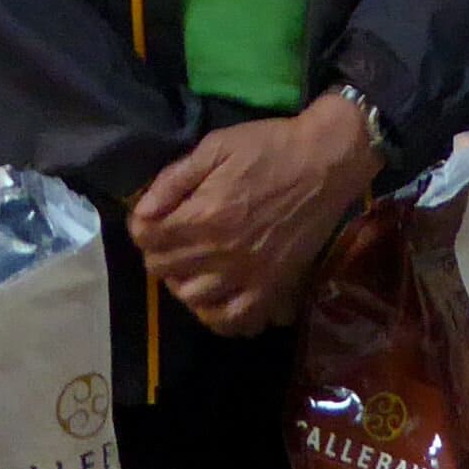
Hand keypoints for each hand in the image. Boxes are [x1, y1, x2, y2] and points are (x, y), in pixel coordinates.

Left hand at [125, 100, 381, 334]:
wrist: (327, 162)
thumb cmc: (269, 147)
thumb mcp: (215, 147)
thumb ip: (174, 180)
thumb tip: (141, 210)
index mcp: (202, 217)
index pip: (146, 240)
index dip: (142, 227)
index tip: (154, 217)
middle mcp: (220, 254)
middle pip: (164, 271)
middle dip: (160, 253)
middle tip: (173, 238)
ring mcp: (248, 275)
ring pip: (193, 300)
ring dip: (184, 283)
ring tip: (194, 266)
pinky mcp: (274, 287)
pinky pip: (237, 321)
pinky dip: (220, 317)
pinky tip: (219, 297)